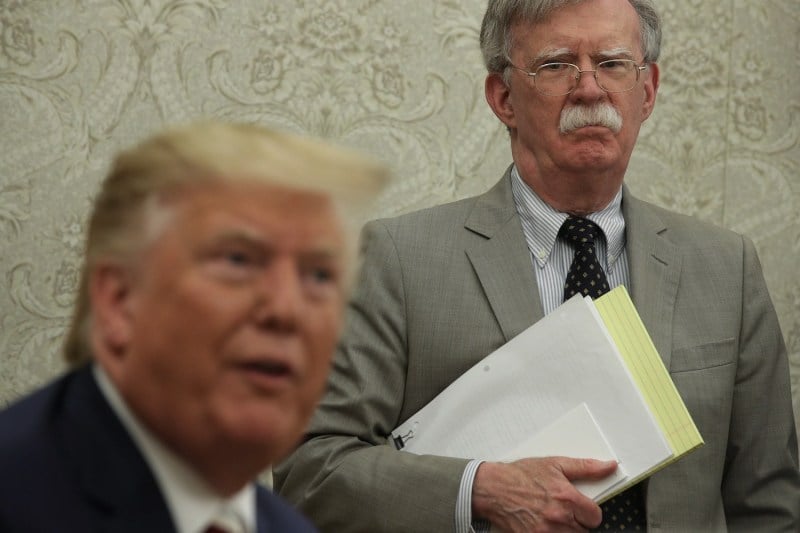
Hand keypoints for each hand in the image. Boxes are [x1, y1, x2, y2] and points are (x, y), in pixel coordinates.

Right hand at [471, 457, 616, 531]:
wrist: (492, 488)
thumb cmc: (520, 475)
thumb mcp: (554, 464)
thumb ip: (586, 467)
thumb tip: (609, 467)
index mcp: (566, 497)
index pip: (595, 516)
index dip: (590, 512)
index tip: (583, 508)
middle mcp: (558, 517)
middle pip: (584, 531)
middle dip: (578, 522)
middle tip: (566, 512)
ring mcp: (546, 532)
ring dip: (567, 530)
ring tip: (556, 519)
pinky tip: (546, 525)